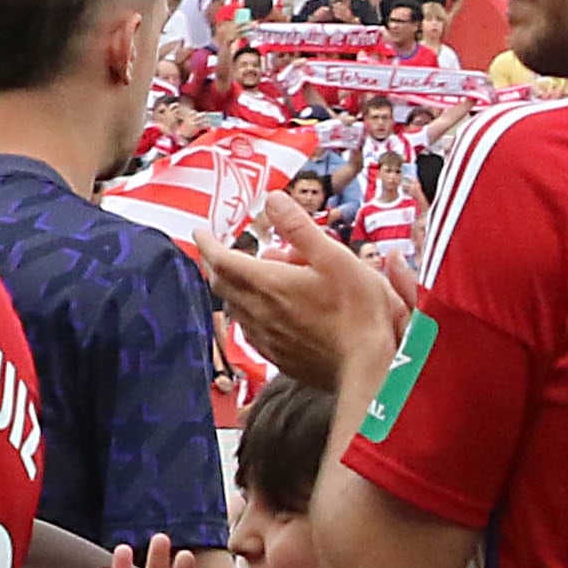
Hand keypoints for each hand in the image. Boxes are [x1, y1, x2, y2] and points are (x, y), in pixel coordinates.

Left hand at [202, 190, 407, 394]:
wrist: (368, 367)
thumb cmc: (358, 312)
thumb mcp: (335, 257)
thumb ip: (300, 227)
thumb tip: (273, 199)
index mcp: (270, 284)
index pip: (223, 260)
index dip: (207, 244)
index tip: (200, 232)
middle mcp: (260, 312)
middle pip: (223, 284)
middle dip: (216, 265)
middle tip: (219, 252)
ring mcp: (267, 338)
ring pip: (235, 308)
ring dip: (234, 289)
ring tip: (249, 278)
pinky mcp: (279, 356)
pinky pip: (251, 330)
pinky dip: (249, 314)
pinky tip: (264, 313)